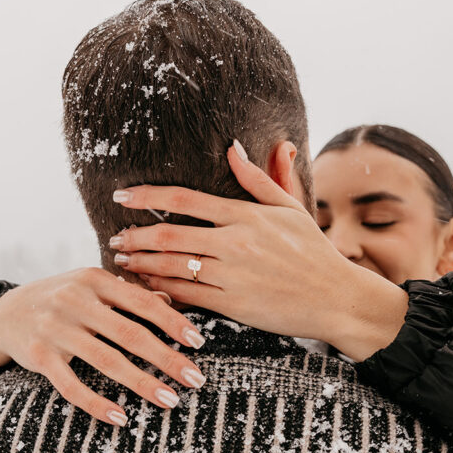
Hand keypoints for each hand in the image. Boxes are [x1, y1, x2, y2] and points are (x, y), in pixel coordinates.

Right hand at [0, 267, 206, 425]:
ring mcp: (55, 329)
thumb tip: (169, 302)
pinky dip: (97, 404)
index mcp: (94, 279)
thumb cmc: (60, 299)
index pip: (142, 301)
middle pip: (130, 334)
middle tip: (196, 379)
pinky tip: (121, 417)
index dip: (173, 323)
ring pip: (106, 361)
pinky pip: (71, 386)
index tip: (198, 342)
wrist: (2, 313)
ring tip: (170, 400)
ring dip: (142, 383)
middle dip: (167, 358)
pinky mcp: (38, 357)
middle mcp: (74, 301)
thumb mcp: (91, 287)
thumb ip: (127, 294)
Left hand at [108, 142, 407, 360]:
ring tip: (122, 262)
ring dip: (142, 265)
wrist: (337, 298)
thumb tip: (233, 148)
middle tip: (115, 237)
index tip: (121, 196)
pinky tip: (145, 289)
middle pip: (170, 235)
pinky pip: (188, 296)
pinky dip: (162, 292)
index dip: (147, 196)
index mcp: (247, 215)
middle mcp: (237, 243)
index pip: (185, 199)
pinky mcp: (234, 305)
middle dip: (136, 236)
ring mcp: (234, 275)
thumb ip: (259, 179)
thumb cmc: (315, 252)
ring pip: (173, 267)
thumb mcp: (292, 208)